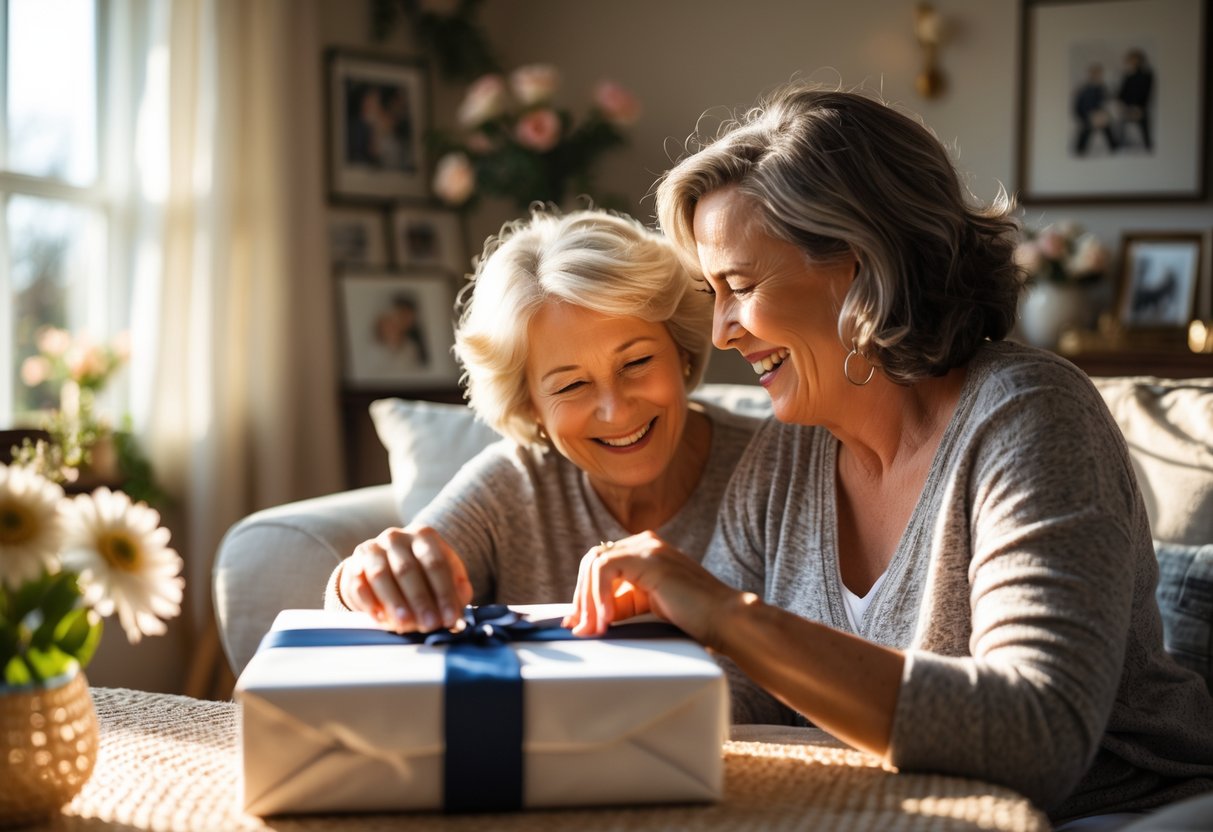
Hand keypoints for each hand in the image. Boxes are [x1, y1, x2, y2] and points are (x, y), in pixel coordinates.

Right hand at [339, 525, 472, 631]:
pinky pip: (359, 584)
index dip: (445, 592)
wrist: (383, 565)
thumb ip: (455, 588)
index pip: (436, 563)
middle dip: (420, 600)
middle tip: (429, 624)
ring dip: (394, 602)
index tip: (451, 618)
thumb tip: (461, 604)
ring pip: (381, 576)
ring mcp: (373, 549)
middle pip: (407, 569)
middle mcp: (396, 538)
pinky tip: (381, 618)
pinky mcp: (354, 565)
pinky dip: (369, 603)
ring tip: (405, 624)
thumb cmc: (421, 573)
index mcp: (424, 536)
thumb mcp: (442, 574)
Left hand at [563, 531, 739, 647]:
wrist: (725, 620)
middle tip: (581, 629)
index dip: (583, 595)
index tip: (578, 624)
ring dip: (588, 599)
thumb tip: (584, 620)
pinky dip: (599, 594)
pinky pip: (606, 567)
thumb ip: (619, 607)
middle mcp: (645, 543)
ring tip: (594, 628)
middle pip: (592, 560)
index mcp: (644, 551)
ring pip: (595, 562)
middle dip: (581, 598)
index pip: (598, 565)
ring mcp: (648, 547)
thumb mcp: (645, 610)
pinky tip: (607, 618)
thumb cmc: (693, 620)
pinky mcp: (650, 558)